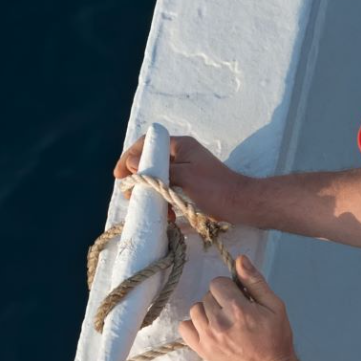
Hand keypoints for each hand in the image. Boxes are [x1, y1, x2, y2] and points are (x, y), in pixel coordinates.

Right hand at [113, 134, 247, 220]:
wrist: (241, 205)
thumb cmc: (214, 188)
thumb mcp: (183, 177)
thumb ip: (157, 169)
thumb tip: (131, 162)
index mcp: (181, 146)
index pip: (148, 144)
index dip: (130, 157)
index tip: (119, 176)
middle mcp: (183, 155)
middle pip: (151, 163)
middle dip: (139, 180)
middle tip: (131, 196)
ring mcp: (187, 171)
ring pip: (159, 180)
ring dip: (152, 195)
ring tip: (149, 208)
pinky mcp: (190, 187)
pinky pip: (170, 191)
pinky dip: (165, 202)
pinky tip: (166, 216)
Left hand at [179, 255, 297, 360]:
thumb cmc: (276, 337)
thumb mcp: (274, 305)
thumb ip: (255, 281)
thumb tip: (240, 259)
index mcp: (238, 309)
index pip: (218, 283)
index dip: (230, 288)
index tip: (240, 298)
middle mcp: (219, 323)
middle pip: (207, 296)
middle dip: (220, 299)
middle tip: (235, 312)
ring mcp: (208, 338)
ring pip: (195, 310)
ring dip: (207, 312)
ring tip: (223, 321)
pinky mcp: (202, 351)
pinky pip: (184, 328)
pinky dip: (194, 325)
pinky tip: (209, 329)